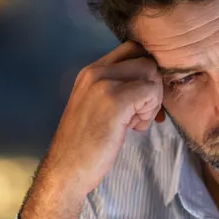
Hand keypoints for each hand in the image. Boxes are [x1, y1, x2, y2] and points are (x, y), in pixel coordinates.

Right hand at [20, 41, 163, 218]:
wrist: (66, 169)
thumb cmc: (83, 145)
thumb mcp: (94, 106)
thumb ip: (115, 88)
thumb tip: (149, 82)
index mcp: (90, 71)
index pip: (131, 49)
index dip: (144, 71)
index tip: (140, 96)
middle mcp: (95, 71)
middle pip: (145, 58)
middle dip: (152, 84)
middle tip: (141, 111)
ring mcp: (104, 85)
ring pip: (150, 74)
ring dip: (152, 99)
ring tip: (136, 121)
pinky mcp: (115, 101)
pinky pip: (150, 92)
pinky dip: (150, 111)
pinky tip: (135, 128)